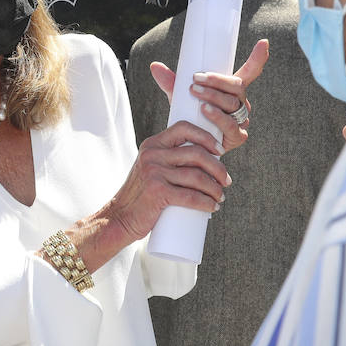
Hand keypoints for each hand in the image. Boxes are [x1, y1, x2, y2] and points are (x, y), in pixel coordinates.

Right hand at [95, 119, 232, 255]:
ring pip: (197, 177)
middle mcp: (153, 154)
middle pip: (196, 153)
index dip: (206, 137)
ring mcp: (154, 172)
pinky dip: (206, 203)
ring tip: (220, 197)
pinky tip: (213, 206)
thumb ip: (168, 160)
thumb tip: (204, 161)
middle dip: (218, 168)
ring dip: (215, 188)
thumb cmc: (141, 196)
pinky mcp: (157, 192)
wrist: (119, 218)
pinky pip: (191, 196)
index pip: (184, 128)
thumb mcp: (150, 168)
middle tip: (226, 181)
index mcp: (153, 145)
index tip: (220, 151)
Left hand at [147, 39, 269, 152]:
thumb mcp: (180, 97)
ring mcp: (241, 120)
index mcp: (231, 90)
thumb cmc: (189, 116)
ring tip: (195, 93)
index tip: (263, 42)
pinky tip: (205, 110)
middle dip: (217, 80)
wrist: (189, 147)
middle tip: (196, 79)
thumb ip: (171, 82)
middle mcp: (240, 103)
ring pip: (233, 103)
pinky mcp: (238, 137)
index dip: (257, 58)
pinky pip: (231, 125)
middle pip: (237, 86)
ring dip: (214, 96)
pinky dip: (218, 116)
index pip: (249, 73)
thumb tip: (154, 65)